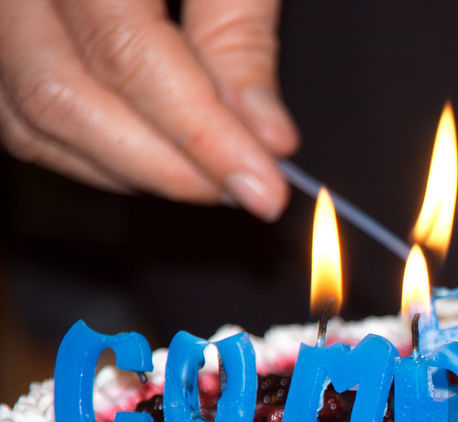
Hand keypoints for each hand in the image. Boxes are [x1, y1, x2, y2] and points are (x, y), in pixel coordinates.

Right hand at [0, 0, 297, 220]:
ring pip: (29, 111)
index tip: (264, 184)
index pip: (126, 53)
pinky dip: (86, 149)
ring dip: (125, 166)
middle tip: (244, 189)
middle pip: (62, 93)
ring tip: (208, 179)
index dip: (201, 134)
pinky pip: (14, 106)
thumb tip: (264, 134)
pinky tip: (153, 157)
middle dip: (163, 164)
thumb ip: (240, 29)